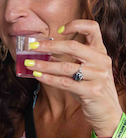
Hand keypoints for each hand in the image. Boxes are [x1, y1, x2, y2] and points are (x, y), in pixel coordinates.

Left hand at [29, 20, 122, 135]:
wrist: (107, 112)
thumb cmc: (91, 88)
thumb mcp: (85, 70)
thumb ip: (70, 60)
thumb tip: (45, 52)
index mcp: (100, 52)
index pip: (93, 28)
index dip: (76, 25)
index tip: (59, 30)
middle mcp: (101, 61)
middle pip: (73, 46)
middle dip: (49, 46)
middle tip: (32, 47)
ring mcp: (98, 76)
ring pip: (66, 67)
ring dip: (44, 65)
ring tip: (30, 64)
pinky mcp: (92, 91)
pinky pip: (65, 83)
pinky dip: (49, 79)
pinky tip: (38, 76)